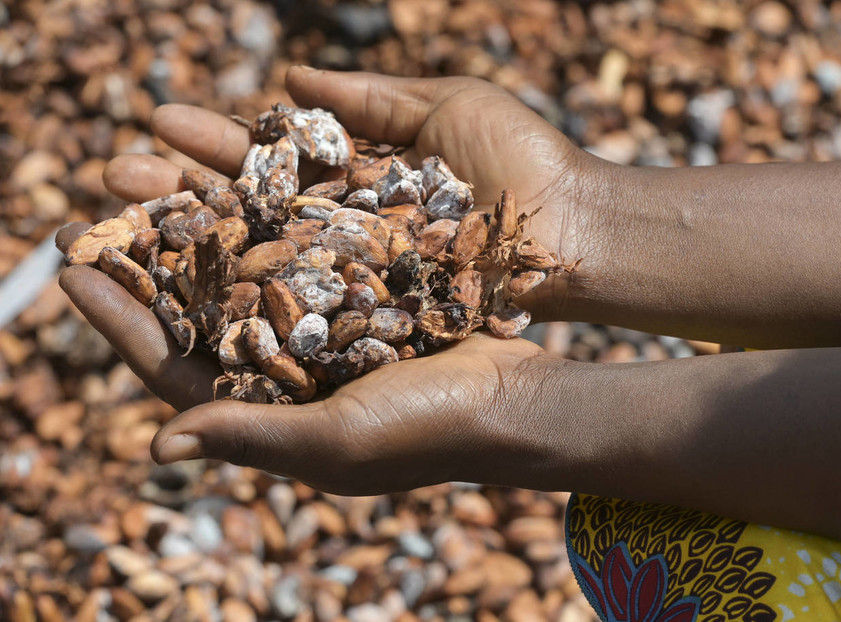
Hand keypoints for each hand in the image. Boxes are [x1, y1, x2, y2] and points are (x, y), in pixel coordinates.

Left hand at [56, 229, 555, 493]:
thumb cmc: (427, 432)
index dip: (121, 322)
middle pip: (198, 312)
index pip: (174, 367)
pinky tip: (243, 180)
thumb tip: (158, 448)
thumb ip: (252, 436)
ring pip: (243, 272)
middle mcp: (284, 371)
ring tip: (160, 181)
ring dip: (201, 229)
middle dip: (148, 266)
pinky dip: (270, 219)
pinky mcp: (356, 295)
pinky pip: (299, 251)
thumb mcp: (336, 441)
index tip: (74, 272)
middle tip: (98, 215)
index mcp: (266, 415)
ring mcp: (319, 330)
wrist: (514, 395)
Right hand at [101, 66, 616, 319]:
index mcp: (359, 180)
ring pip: (261, 262)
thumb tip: (289, 81)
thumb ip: (370, 100)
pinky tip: (184, 284)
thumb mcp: (445, 108)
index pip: (270, 161)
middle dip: (180, 193)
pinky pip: (304, 309)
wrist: (576, 228)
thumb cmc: (522, 162)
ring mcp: (357, 278)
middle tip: (109, 175)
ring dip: (191, 243)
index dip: (213, 144)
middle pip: (250, 213)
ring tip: (118, 220)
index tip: (154, 122)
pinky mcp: (375, 318)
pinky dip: (246, 298)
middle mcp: (347, 233)